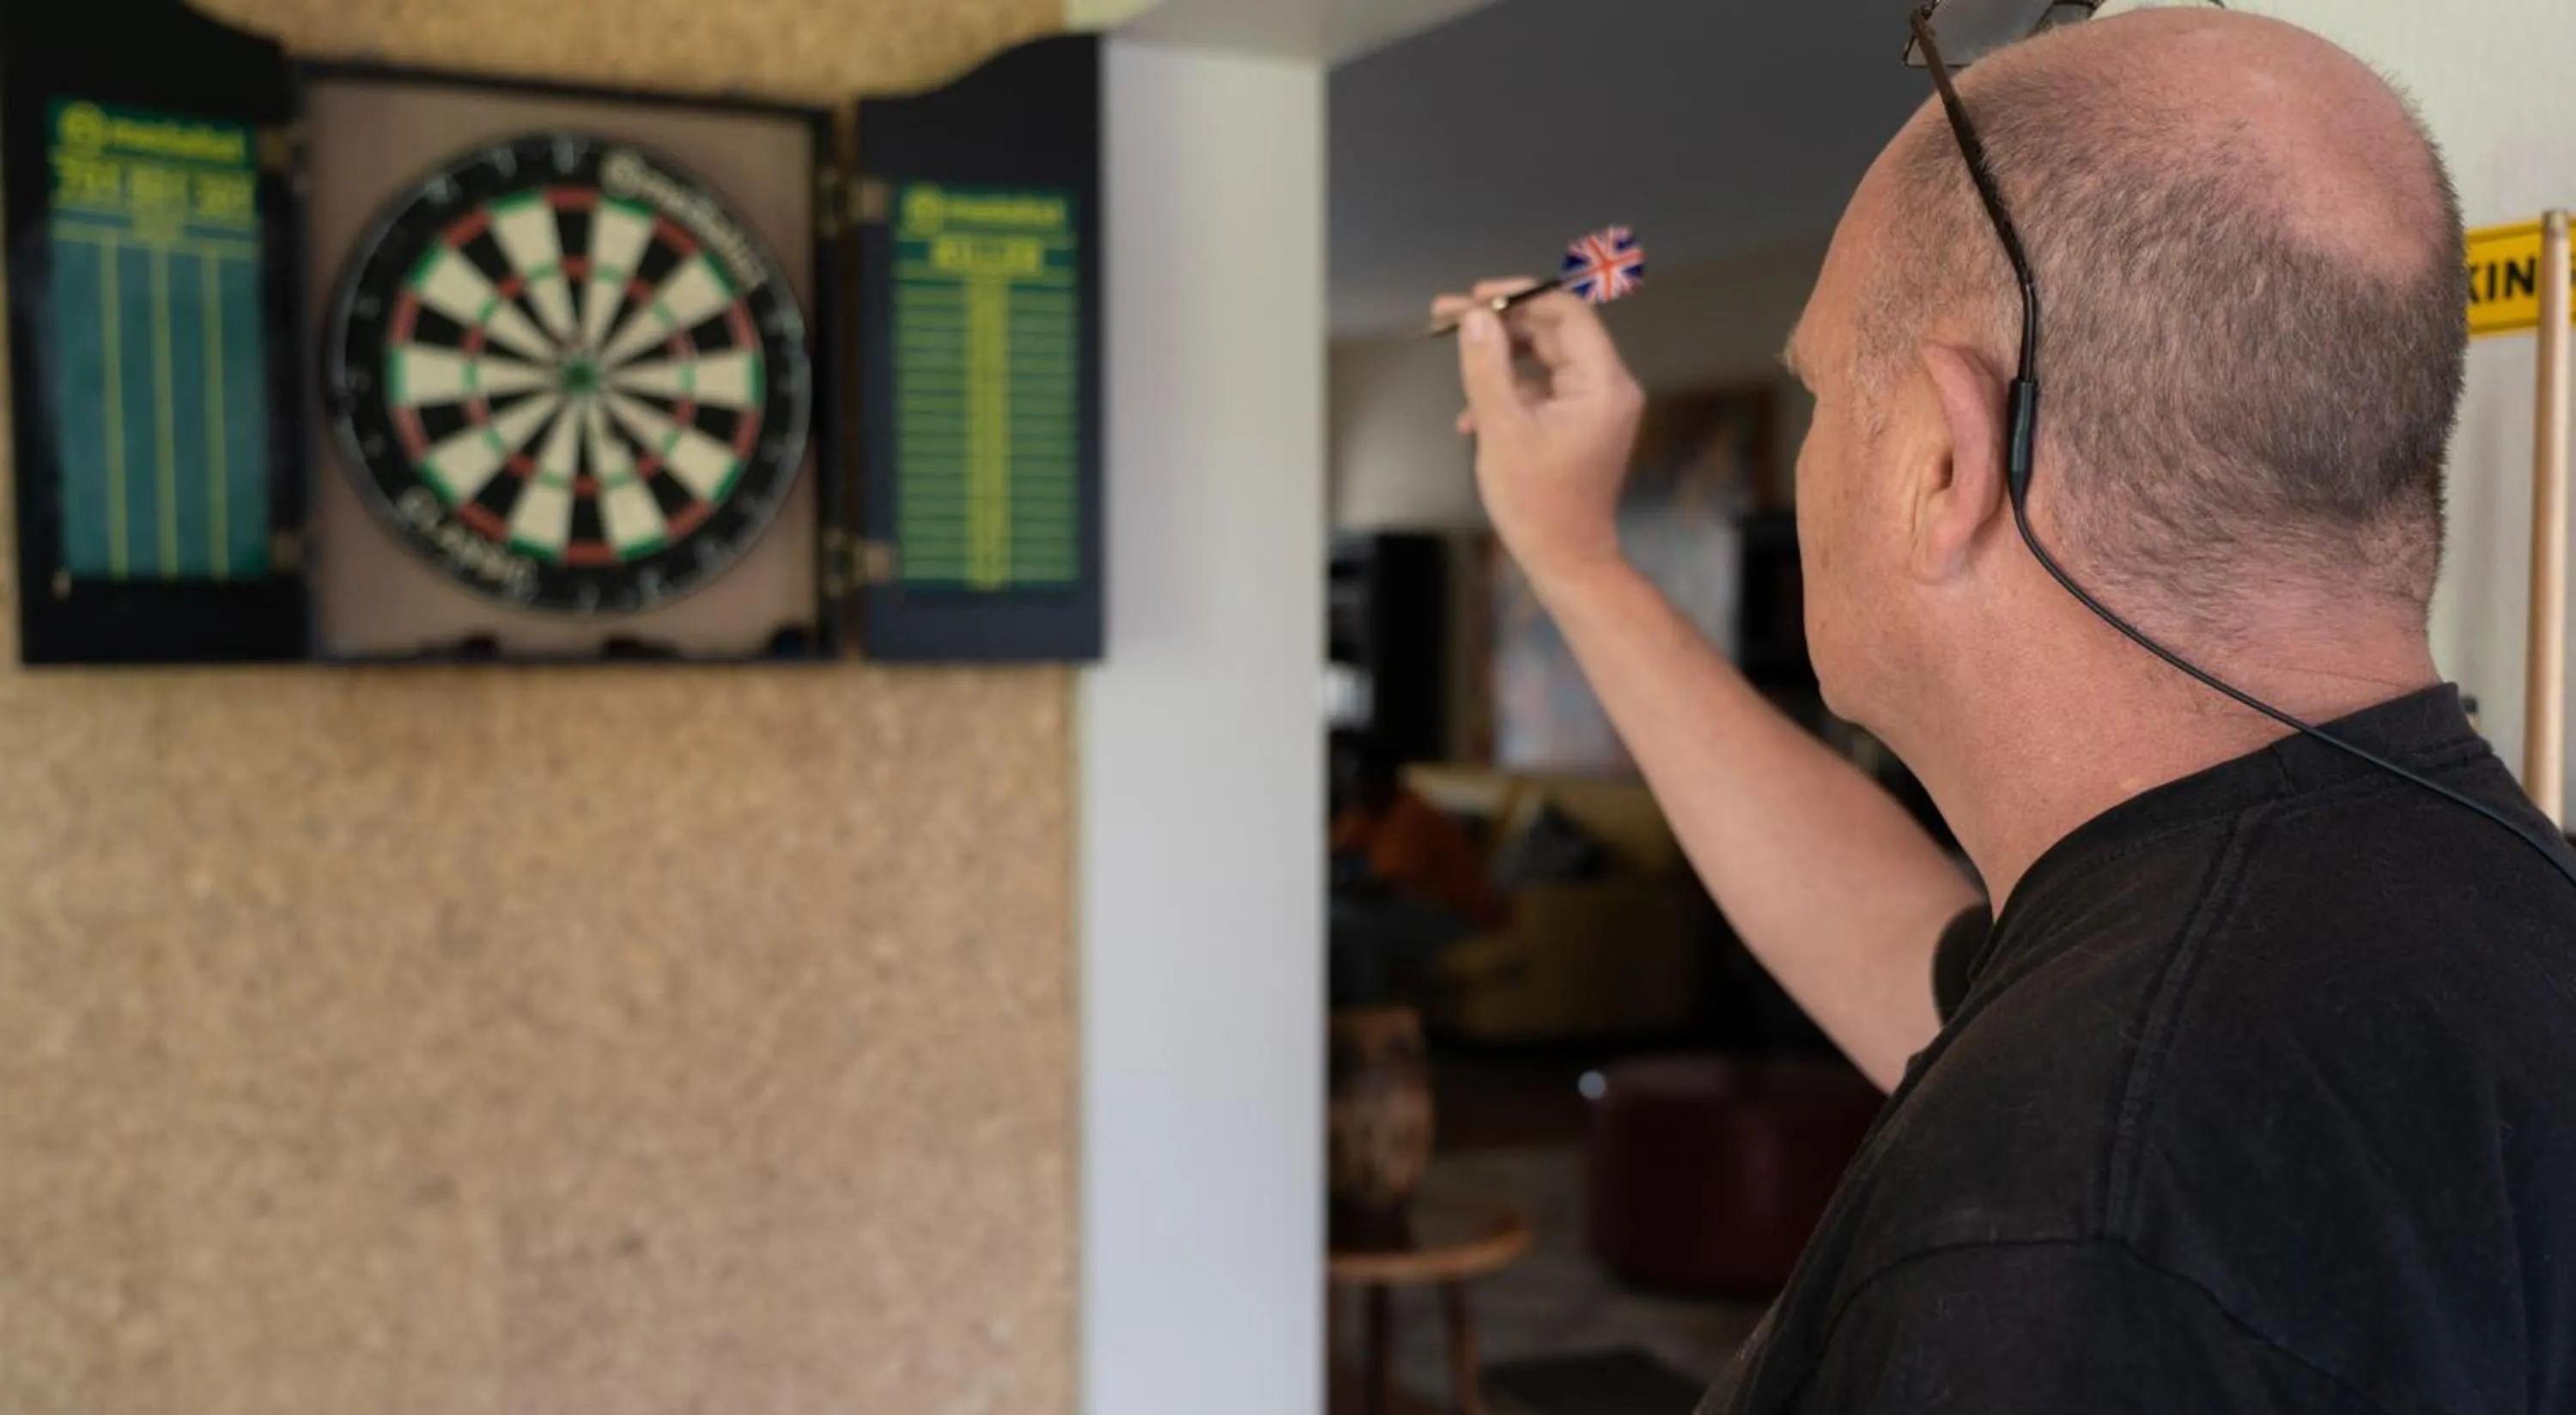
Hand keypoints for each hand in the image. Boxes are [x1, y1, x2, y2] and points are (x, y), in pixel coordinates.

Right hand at [1433, 279, 1644, 585]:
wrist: (1565, 559)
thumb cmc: (1538, 504)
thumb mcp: (1502, 430)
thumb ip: (1486, 367)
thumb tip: (1474, 318)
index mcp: (1602, 384)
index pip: (1565, 313)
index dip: (1517, 296)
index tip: (1473, 297)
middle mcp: (1608, 387)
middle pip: (1553, 331)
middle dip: (1500, 323)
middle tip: (1448, 316)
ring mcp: (1596, 405)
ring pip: (1544, 358)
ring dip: (1499, 359)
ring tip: (1457, 361)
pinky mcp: (1581, 422)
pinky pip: (1543, 388)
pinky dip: (1509, 392)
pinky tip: (1473, 416)